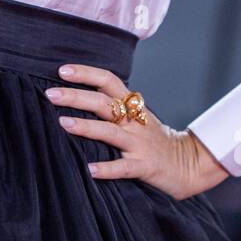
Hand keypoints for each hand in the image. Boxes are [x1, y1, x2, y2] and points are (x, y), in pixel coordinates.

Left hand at [44, 62, 230, 199]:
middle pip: (104, 103)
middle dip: (76, 96)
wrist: (189, 165)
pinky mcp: (146, 166)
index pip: (109, 81)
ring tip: (63, 124)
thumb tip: (76, 98)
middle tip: (50, 94)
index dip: (87, 73)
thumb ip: (114, 108)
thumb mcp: (137, 118)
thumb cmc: (155, 141)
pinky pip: (125, 167)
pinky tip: (90, 170)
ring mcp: (140, 144)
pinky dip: (108, 168)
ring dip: (87, 127)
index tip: (62, 71)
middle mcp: (135, 122)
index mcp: (133, 107)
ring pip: (111, 132)